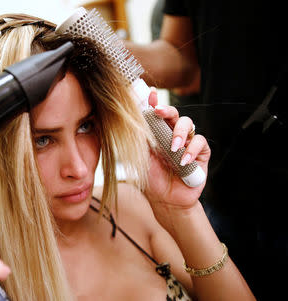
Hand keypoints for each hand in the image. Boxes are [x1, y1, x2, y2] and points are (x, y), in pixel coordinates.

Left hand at [144, 89, 210, 210]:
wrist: (166, 200)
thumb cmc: (152, 179)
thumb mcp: (143, 158)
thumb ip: (141, 140)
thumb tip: (131, 120)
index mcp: (158, 133)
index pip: (157, 115)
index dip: (154, 102)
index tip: (150, 93)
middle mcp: (174, 134)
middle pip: (174, 114)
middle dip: (167, 110)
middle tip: (159, 112)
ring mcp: (188, 143)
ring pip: (189, 124)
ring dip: (180, 133)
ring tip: (173, 147)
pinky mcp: (201, 153)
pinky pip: (200, 143)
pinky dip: (191, 150)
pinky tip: (183, 161)